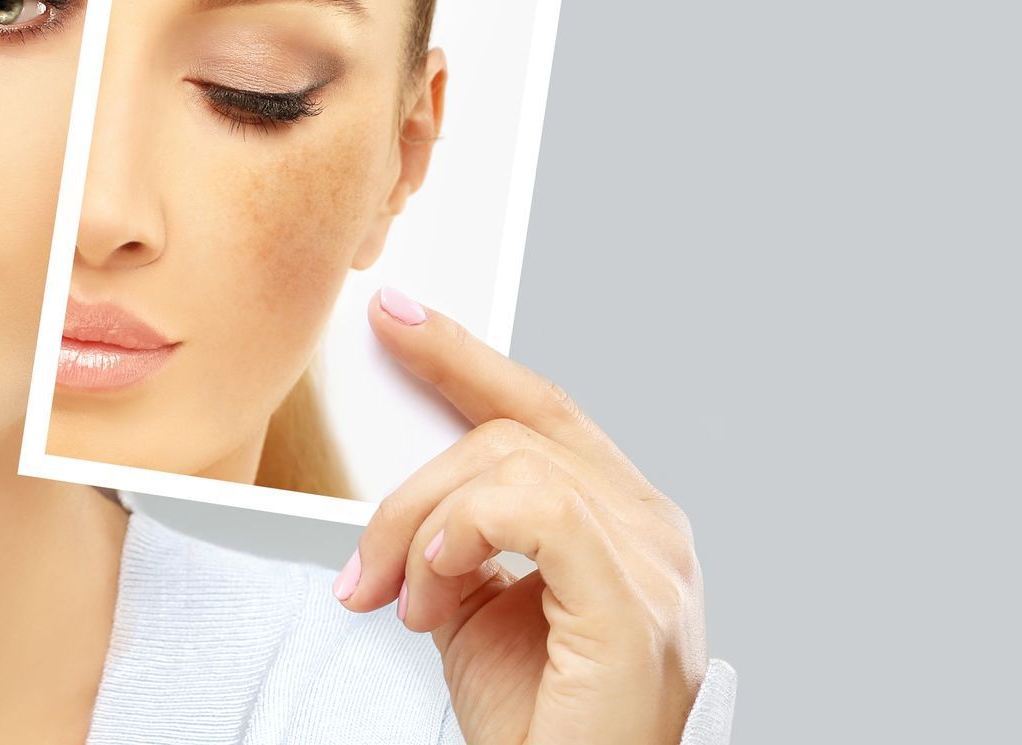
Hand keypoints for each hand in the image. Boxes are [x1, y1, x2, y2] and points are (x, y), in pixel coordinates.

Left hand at [332, 288, 708, 744]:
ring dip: (425, 529)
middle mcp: (653, 529)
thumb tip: (404, 492)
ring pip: (509, 463)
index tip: (395, 318)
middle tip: (365, 569)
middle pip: (511, 432)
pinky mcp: (632, 605)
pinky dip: (463, 535)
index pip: (541, 408)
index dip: (465, 355)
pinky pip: (537, 509)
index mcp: (623, 520)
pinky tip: (436, 591)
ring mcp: (655, 565)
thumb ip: (459, 539)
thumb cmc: (537, 728)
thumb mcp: (478, 610)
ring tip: (407, 604)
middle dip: (411, 491)